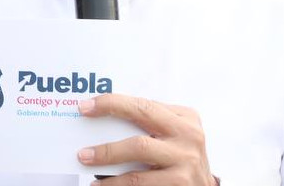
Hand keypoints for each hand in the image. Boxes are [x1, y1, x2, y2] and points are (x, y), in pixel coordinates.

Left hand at [78, 95, 212, 182]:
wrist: (202, 185)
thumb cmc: (179, 154)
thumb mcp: (171, 132)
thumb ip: (147, 121)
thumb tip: (100, 117)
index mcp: (184, 118)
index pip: (142, 106)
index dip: (110, 105)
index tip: (84, 108)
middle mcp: (189, 138)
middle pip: (139, 141)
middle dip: (107, 149)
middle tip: (82, 154)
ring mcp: (187, 163)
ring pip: (139, 169)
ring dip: (110, 170)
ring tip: (89, 172)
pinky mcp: (182, 184)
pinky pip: (142, 184)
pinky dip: (118, 184)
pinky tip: (103, 185)